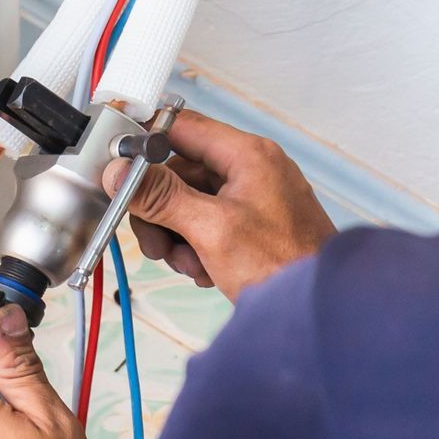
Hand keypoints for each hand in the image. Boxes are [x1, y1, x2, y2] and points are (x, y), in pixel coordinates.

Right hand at [104, 109, 334, 297]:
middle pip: (178, 172)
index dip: (145, 145)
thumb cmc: (283, 267)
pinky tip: (204, 269)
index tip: (120, 169)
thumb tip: (120, 172)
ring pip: (186, 201)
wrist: (319, 310)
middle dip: (160, 210)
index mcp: (247, 155)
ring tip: (188, 263)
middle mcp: (250, 169)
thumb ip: (160, 196)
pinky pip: (203, 222)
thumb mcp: (210, 228)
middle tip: (156, 242)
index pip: (180, 127)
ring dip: (176, 235)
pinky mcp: (250, 223)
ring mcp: (251, 197)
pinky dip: (194, 246)